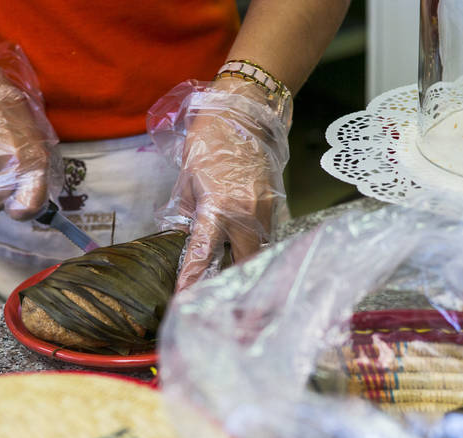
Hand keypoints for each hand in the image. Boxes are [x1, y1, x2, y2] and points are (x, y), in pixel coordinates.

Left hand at [148, 79, 291, 291]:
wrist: (246, 114)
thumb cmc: (211, 142)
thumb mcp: (188, 180)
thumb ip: (189, 213)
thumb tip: (190, 238)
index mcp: (218, 207)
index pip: (203, 253)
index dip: (193, 278)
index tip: (185, 298)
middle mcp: (246, 214)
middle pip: (242, 262)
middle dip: (231, 280)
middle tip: (219, 295)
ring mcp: (266, 210)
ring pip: (258, 250)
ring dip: (245, 262)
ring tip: (233, 274)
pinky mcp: (277, 205)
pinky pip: (266, 234)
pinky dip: (254, 243)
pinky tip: (244, 247)